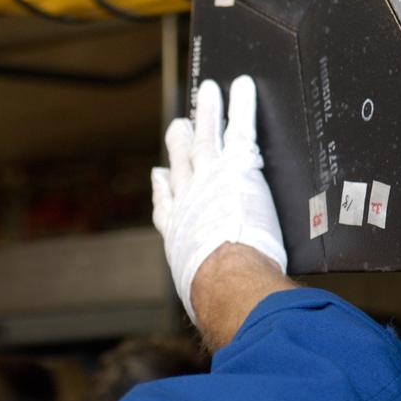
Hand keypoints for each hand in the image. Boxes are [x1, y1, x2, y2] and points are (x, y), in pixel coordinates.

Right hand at [151, 76, 286, 322]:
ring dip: (206, 112)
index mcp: (177, 232)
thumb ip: (208, 297)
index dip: (164, 188)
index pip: (167, 205)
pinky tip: (238, 86)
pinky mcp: (234, 167)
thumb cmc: (217, 297)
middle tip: (179, 123)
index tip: (161, 175)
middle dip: (179, 142)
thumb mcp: (204, 298)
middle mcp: (187, 201)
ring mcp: (208, 179)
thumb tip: (216, 315)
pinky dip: (237, 105)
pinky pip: (238, 128)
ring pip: (205, 137)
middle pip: (181, 163)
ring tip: (207, 90)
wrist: (225, 280)